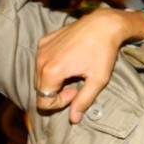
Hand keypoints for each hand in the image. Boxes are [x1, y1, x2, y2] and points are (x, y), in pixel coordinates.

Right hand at [35, 8, 133, 122]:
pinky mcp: (44, 40)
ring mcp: (41, 48)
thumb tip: (73, 119)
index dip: (60, 103)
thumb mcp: (98, 80)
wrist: (103, 24)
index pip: (43, 102)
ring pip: (40, 76)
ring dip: (54, 80)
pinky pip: (42, 61)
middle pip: (40, 89)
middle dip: (57, 92)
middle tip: (77, 84)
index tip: (76, 92)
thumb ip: (84, 101)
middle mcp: (41, 60)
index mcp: (51, 71)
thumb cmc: (103, 51)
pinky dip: (52, 65)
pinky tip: (70, 60)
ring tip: (74, 72)